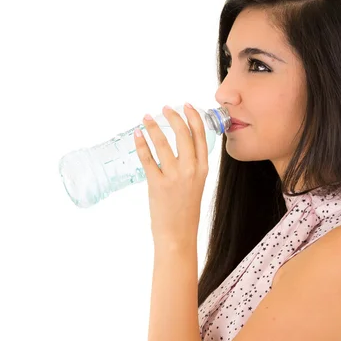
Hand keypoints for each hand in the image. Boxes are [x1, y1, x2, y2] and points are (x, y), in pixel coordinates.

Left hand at [134, 103, 208, 248]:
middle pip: (183, 133)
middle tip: (164, 109)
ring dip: (153, 127)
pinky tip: (138, 135)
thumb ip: (192, 166)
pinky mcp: (157, 184)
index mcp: (203, 168)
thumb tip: (180, 148)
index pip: (200, 135)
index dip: (193, 117)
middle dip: (172, 117)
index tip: (185, 106)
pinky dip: (142, 144)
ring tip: (146, 118)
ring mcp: (174, 176)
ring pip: (163, 142)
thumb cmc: (186, 211)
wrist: (178, 235)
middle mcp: (191, 169)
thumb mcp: (197, 184)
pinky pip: (148, 158)